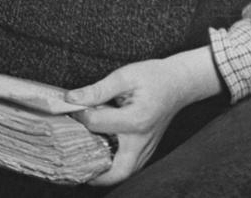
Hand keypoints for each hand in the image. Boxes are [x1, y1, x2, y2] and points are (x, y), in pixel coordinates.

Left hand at [65, 47, 222, 185]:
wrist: (179, 83)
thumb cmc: (153, 77)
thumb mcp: (124, 76)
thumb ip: (97, 90)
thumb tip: (72, 99)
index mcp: (135, 120)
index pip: (96, 124)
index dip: (79, 115)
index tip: (72, 107)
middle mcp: (142, 140)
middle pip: (118, 171)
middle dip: (95, 175)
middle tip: (74, 164)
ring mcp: (147, 147)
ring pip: (125, 173)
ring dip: (105, 174)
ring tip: (85, 161)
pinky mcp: (148, 149)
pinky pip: (131, 166)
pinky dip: (115, 166)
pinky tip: (101, 155)